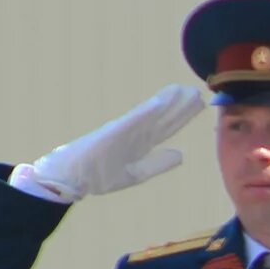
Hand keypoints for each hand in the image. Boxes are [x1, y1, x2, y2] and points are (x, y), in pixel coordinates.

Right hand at [12, 84, 202, 202]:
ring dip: (166, 103)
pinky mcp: (110, 134)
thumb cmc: (98, 175)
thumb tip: (181, 155)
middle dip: (181, 106)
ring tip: (182, 89)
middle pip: (162, 118)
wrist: (69, 179)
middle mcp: (134, 136)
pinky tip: (159, 103)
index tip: (200, 103)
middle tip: (198, 90)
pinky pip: (130, 123)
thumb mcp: (135, 173)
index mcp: (140, 145)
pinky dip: (145, 113)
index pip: (167, 127)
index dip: (183, 116)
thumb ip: (157, 164)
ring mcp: (122, 133)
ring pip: (149, 116)